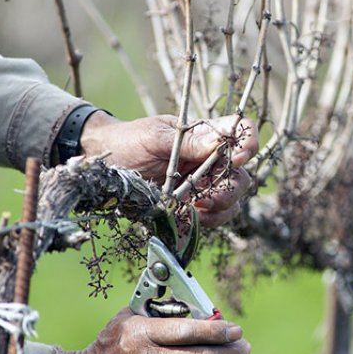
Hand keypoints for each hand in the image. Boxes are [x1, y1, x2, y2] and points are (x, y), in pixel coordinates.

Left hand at [79, 113, 258, 226]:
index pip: (240, 132)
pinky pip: (214, 217)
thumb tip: (220, 141)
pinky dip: (207, 221)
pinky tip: (189, 217)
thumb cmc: (129, 143)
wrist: (104, 167)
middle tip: (207, 197)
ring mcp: (203, 185)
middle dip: (231, 188)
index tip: (238, 157)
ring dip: (220, 207)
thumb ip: (188, 141)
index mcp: (204, 135)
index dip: (248, 143)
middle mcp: (209, 160)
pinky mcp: (193, 206)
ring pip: (232, 199)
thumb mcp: (155, 137)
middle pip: (241, 174)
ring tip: (196, 208)